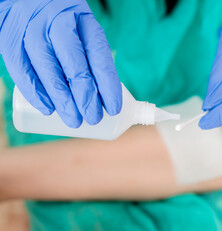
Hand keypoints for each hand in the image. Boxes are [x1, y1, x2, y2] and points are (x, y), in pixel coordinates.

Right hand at [0, 0, 121, 127]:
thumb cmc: (61, 21)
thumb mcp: (81, 29)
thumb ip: (89, 56)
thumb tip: (101, 95)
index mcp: (83, 20)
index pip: (100, 56)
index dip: (108, 85)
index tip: (114, 108)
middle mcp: (58, 22)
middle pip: (75, 66)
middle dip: (87, 98)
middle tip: (93, 118)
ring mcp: (32, 29)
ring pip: (49, 71)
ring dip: (63, 101)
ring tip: (75, 121)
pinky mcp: (9, 38)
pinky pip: (22, 70)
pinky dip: (36, 93)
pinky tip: (48, 109)